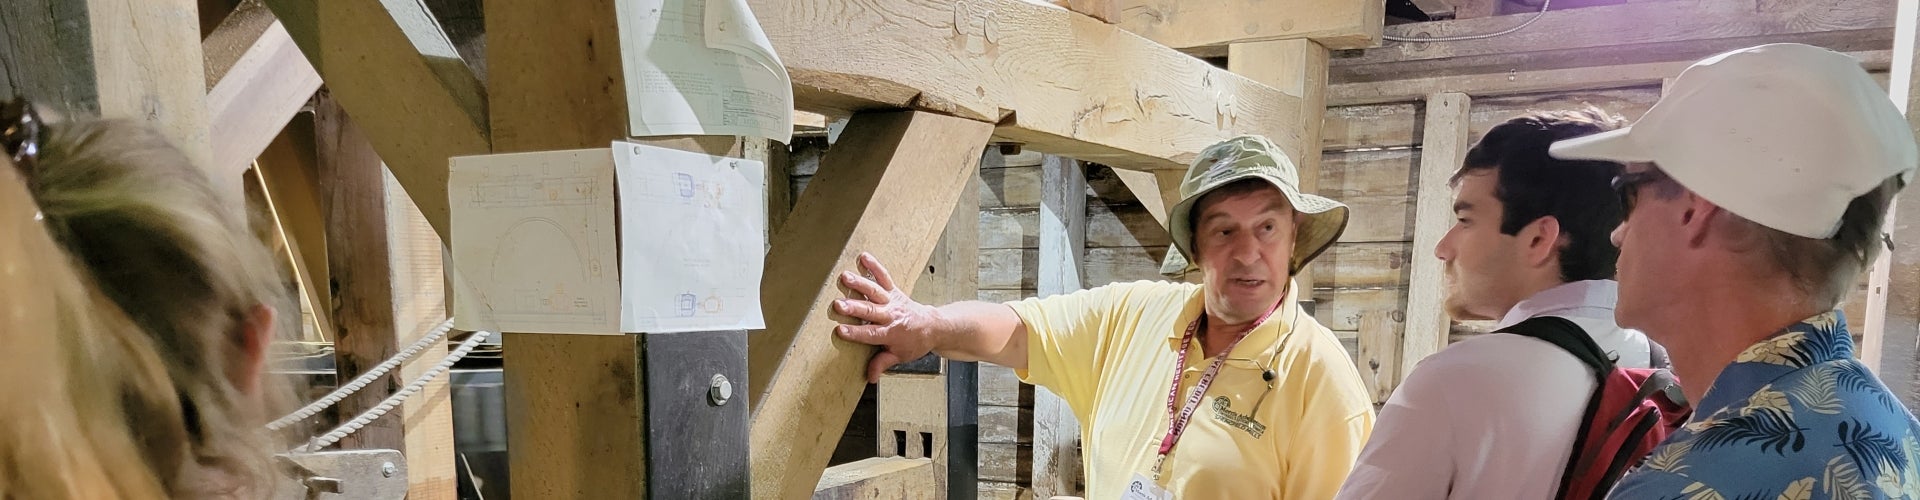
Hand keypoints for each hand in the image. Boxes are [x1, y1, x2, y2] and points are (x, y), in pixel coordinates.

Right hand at [832, 252, 942, 382]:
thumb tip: (870, 377)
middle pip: (870, 312)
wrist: (932, 326)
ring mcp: (892, 301)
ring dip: (860, 284)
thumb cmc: (913, 342)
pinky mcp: (894, 290)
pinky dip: (874, 266)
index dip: (855, 333)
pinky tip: (864, 257)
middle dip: (854, 308)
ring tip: (845, 277)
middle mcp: (890, 315)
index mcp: (890, 333)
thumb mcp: (899, 356)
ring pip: (875, 292)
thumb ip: (882, 363)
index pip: (870, 334)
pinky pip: (884, 277)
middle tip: (838, 305)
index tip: (840, 331)